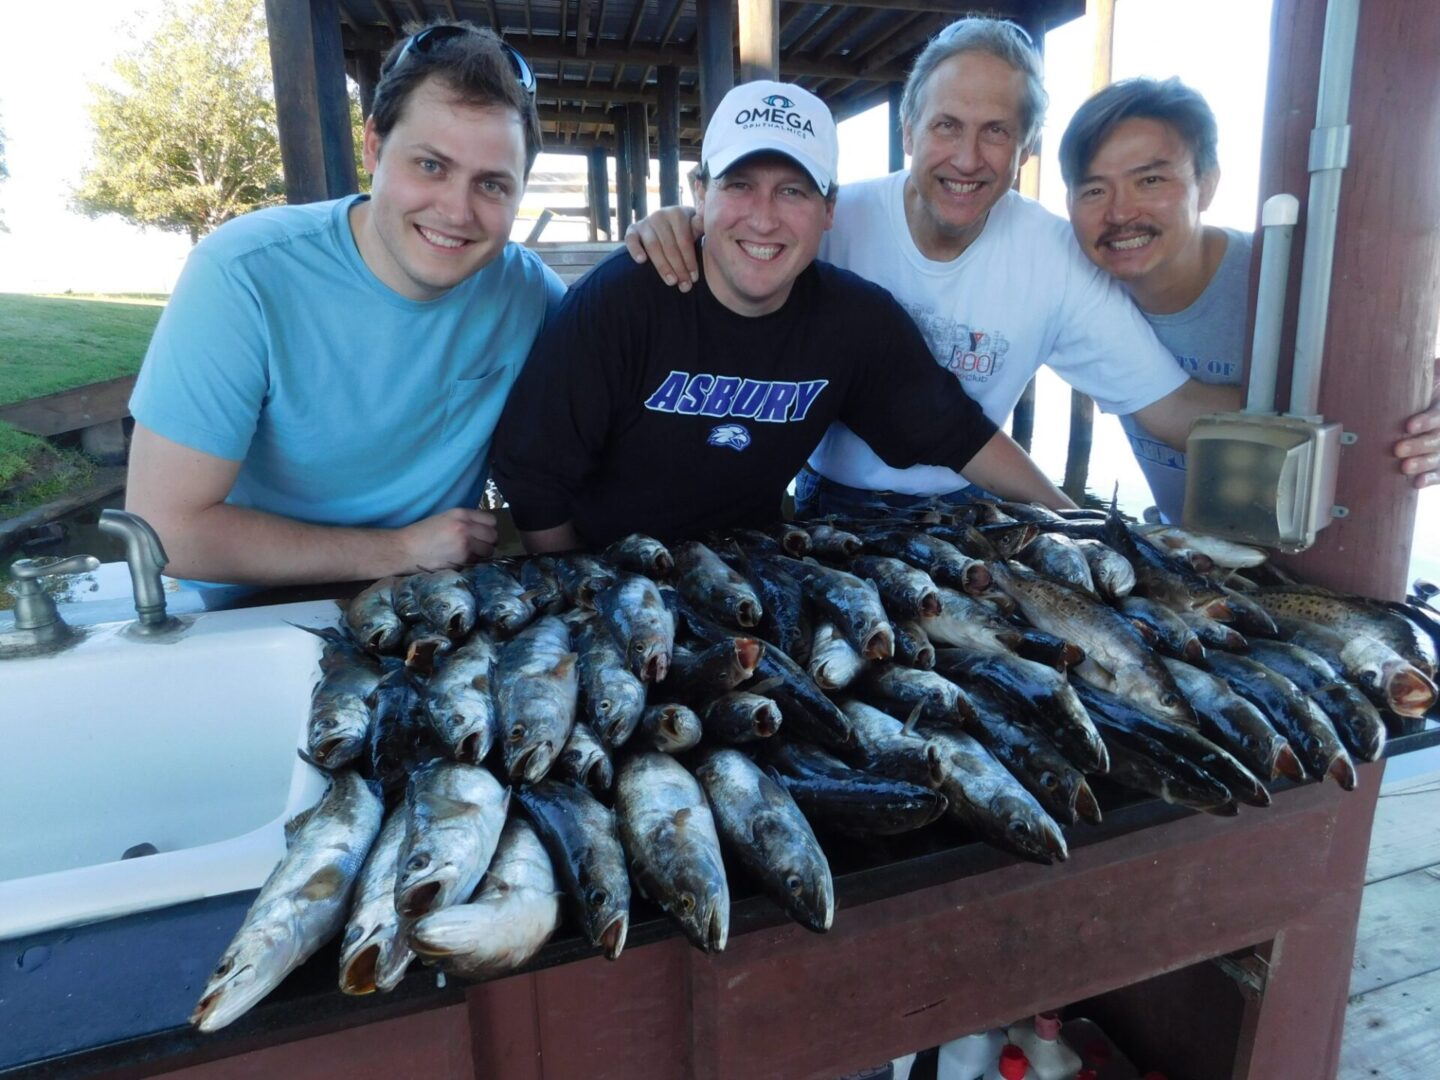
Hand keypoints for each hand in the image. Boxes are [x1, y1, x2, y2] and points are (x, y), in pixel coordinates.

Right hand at [400, 508, 499, 570]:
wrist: (405, 549)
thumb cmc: (422, 533)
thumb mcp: (445, 518)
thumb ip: (465, 521)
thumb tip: (483, 529)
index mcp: (461, 514)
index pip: (491, 520)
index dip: (488, 528)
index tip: (483, 533)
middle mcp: (466, 527)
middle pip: (494, 536)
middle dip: (488, 542)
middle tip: (478, 546)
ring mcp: (465, 545)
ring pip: (488, 551)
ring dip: (481, 554)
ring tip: (468, 554)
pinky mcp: (462, 560)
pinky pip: (477, 562)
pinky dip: (472, 562)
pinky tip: (460, 560)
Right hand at [624, 207, 702, 291]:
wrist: (667, 226)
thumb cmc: (686, 232)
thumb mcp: (696, 228)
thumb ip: (700, 227)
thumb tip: (703, 223)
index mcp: (678, 214)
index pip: (684, 240)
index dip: (690, 260)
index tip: (694, 278)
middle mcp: (660, 215)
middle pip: (669, 246)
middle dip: (679, 268)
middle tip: (685, 286)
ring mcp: (646, 222)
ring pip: (653, 246)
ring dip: (662, 266)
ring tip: (671, 282)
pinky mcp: (633, 229)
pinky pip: (631, 240)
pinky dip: (635, 249)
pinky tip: (641, 261)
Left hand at [1394, 358, 1439, 488]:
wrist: (1435, 398)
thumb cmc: (1422, 388)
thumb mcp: (1423, 380)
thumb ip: (1408, 379)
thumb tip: (1382, 363)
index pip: (1438, 413)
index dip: (1427, 420)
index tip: (1409, 426)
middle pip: (1439, 436)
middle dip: (1420, 444)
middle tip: (1398, 448)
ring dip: (1423, 462)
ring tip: (1404, 467)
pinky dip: (1431, 478)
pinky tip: (1416, 482)